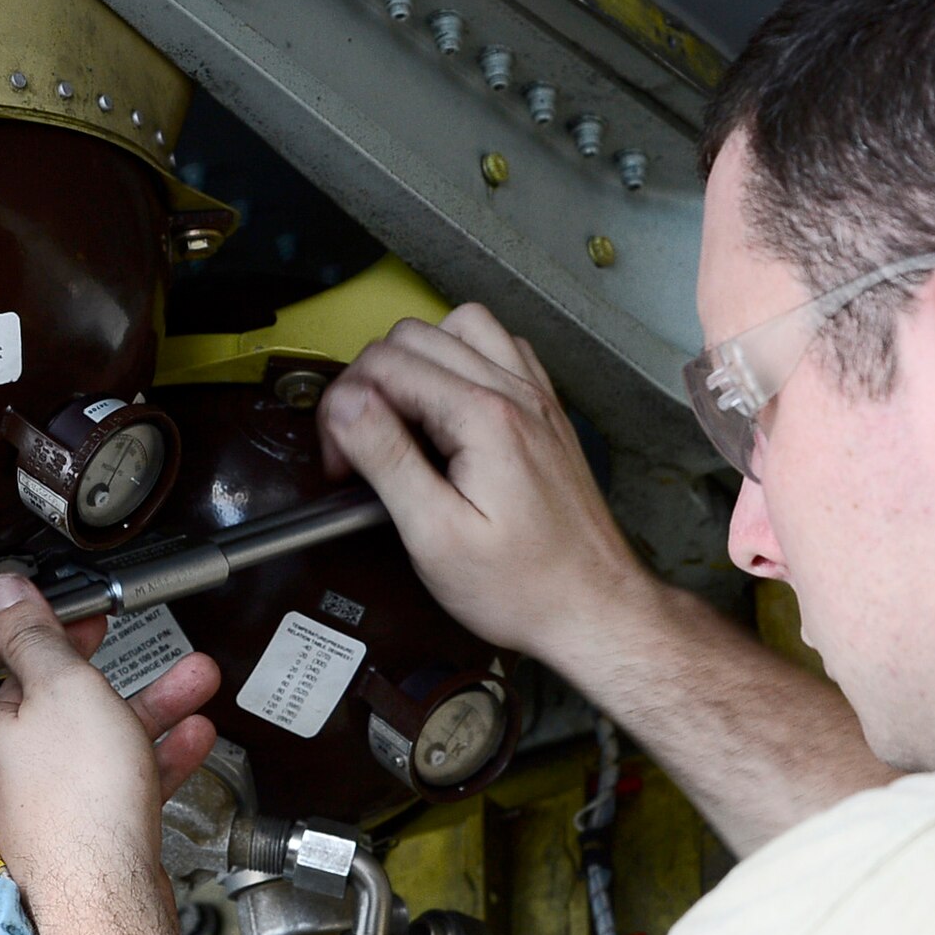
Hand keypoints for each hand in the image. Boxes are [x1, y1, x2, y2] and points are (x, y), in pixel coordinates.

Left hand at [0, 575, 220, 910]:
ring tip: (183, 680)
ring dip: (135, 702)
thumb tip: (1, 593)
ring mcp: (35, 798)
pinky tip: (187, 734)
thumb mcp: (62, 690)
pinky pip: (111, 774)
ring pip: (81, 734)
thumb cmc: (76, 806)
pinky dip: (149, 750)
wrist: (111, 896)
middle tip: (88, 632)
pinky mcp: (77, 824)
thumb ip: (34, 636)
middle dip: (68, 660)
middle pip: (18, 699)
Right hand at [317, 304, 655, 662]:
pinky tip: (450, 406)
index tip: (342, 463)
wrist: (592, 608)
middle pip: (413, 337)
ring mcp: (536, 397)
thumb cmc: (523, 587)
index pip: (383, 367)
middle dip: (370, 382)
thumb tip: (346, 404)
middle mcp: (515, 393)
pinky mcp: (546, 411)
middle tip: (361, 444)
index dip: (343, 412)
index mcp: (484, 418)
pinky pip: (500, 348)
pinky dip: (463, 360)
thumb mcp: (435, 536)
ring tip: (402, 415)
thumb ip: (387, 459)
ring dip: (417, 359)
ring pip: (459, 326)